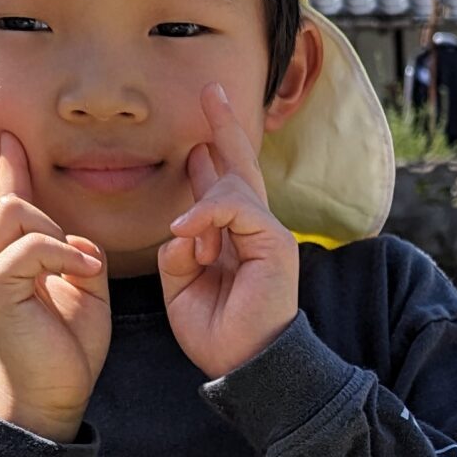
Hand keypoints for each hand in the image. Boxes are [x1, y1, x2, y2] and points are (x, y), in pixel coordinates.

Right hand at [0, 103, 109, 441]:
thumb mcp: (79, 284)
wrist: (54, 394)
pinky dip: (65, 255)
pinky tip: (86, 274)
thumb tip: (72, 232)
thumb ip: (70, 250)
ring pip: (15, 212)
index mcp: (0, 257)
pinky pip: (32, 247)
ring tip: (80, 266)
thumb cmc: (67, 344)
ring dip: (56, 230)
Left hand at [158, 82, 299, 378]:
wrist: (244, 366)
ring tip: (189, 237)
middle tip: (211, 90)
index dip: (212, 153)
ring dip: (202, 201)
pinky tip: (188, 230)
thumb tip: (182, 228)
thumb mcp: (182, 286)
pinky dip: (208, 213)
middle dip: (224, 126)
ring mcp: (269, 233)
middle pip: (241, 165)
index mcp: (233, 238)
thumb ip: (180, 251)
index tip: (199, 130)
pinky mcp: (276, 242)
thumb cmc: (217, 333)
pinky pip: (236, 207)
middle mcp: (254, 229)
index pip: (225, 184)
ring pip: (233, 186)